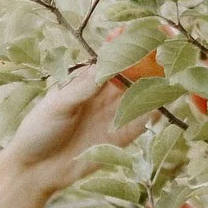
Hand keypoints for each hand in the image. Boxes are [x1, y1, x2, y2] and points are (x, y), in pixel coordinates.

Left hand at [0, 60, 159, 193]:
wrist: (35, 170)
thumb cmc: (39, 132)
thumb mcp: (56, 106)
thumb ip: (80, 89)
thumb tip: (102, 69)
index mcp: (86, 81)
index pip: (113, 60)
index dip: (128, 49)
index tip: (143, 37)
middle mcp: (103, 95)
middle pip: (132, 76)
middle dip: (149, 66)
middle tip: (167, 54)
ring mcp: (112, 115)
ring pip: (140, 97)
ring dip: (155, 88)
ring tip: (172, 76)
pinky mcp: (118, 138)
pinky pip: (140, 123)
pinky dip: (152, 114)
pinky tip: (162, 105)